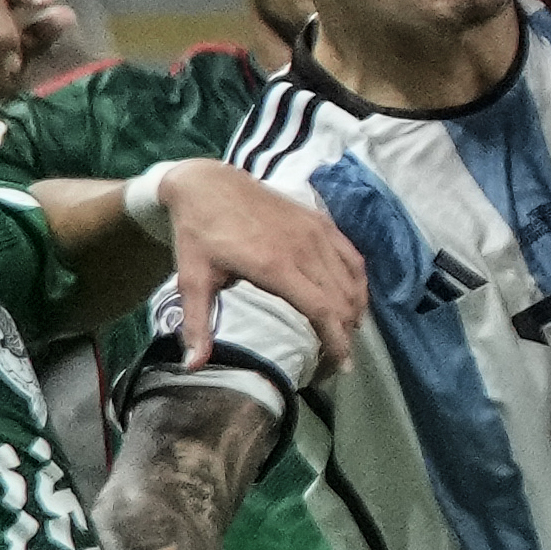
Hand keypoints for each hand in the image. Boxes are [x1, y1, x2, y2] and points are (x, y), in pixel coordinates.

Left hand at [160, 158, 368, 375]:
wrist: (207, 183)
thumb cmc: (199, 233)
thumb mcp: (192, 279)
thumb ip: (198, 324)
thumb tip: (192, 365)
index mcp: (274, 266)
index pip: (320, 309)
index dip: (336, 340)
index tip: (341, 366)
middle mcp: (302, 248)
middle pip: (340, 299)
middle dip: (345, 333)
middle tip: (339, 358)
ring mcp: (315, 231)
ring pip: (350, 279)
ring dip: (354, 310)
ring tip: (348, 333)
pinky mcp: (319, 220)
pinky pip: (351, 256)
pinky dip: (358, 281)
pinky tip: (355, 298)